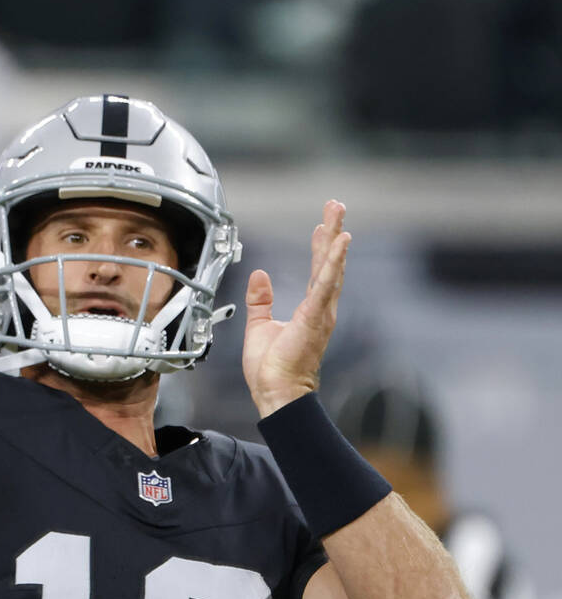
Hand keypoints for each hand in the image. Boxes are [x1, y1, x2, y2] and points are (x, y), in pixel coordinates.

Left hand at [242, 200, 349, 417]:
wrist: (275, 392)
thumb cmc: (270, 368)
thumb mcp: (259, 325)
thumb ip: (261, 300)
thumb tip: (260, 275)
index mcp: (309, 310)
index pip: (317, 271)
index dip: (320, 247)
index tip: (322, 226)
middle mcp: (320, 309)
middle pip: (329, 263)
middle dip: (333, 233)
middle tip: (336, 206)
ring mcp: (321, 313)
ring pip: (330, 268)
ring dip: (334, 240)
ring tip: (338, 215)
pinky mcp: (315, 318)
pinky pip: (325, 285)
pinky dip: (332, 263)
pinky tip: (339, 243)